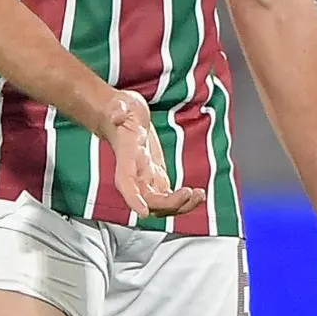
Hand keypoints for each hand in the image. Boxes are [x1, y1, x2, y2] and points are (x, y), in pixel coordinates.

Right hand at [104, 95, 205, 218]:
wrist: (123, 117)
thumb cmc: (122, 111)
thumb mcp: (122, 103)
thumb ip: (119, 109)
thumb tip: (117, 114)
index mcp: (127, 157)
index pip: (126, 182)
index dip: (133, 198)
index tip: (143, 211)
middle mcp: (135, 173)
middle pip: (148, 200)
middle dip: (168, 204)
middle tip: (188, 193)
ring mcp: (146, 178)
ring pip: (160, 204)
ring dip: (180, 206)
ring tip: (198, 196)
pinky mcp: (156, 178)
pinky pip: (169, 197)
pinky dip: (184, 200)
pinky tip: (198, 195)